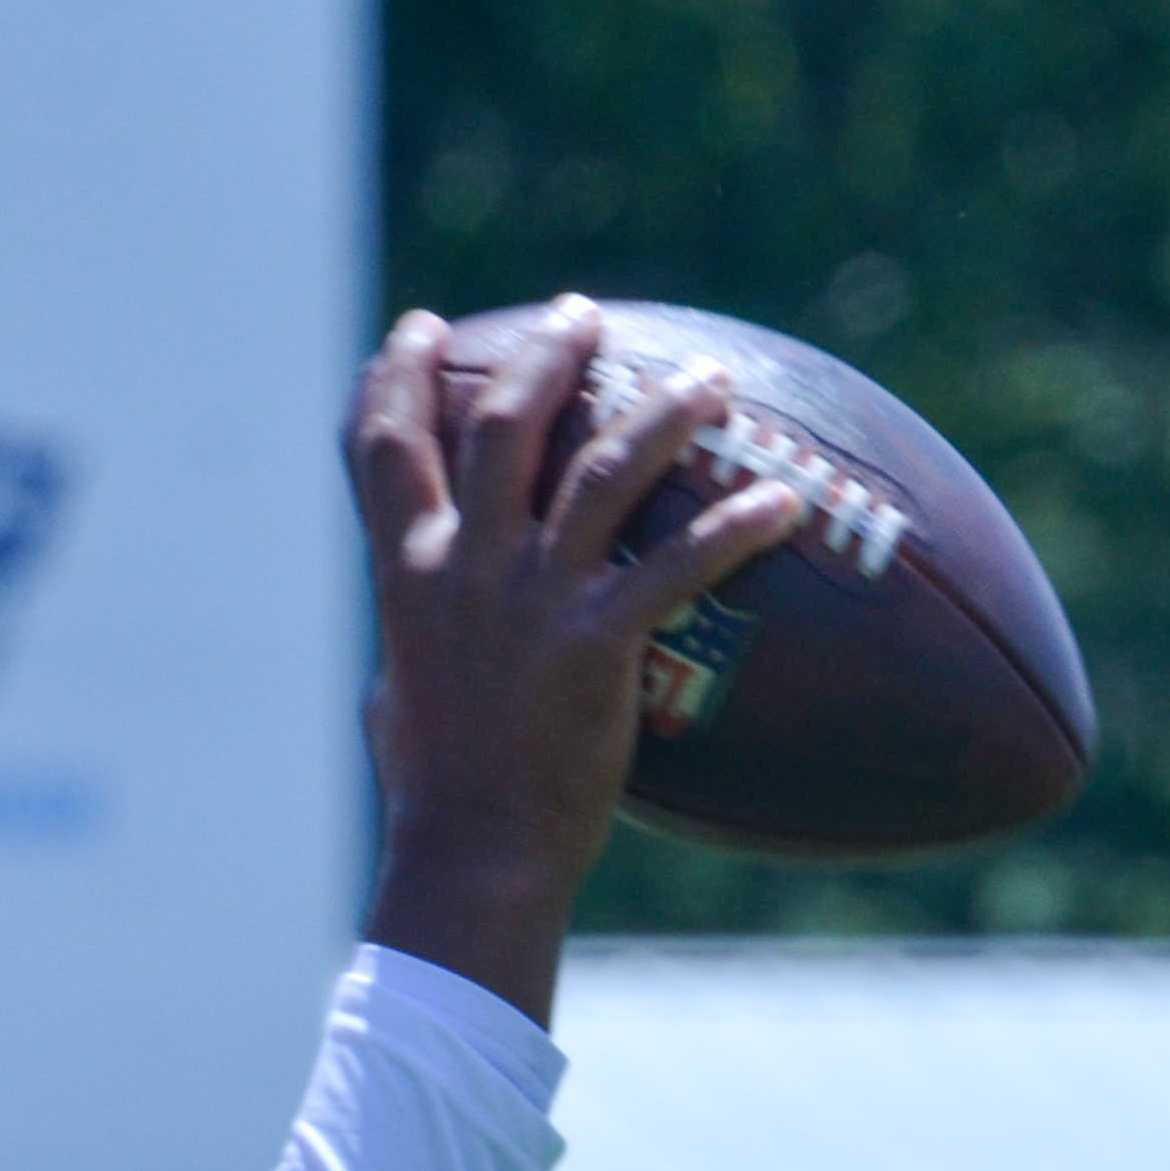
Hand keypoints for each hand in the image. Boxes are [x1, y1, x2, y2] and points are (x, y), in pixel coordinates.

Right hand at [348, 299, 805, 1025]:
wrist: (473, 854)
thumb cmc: (437, 793)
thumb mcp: (399, 700)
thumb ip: (406, 652)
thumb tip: (399, 661)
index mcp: (407, 574)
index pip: (384, 447)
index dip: (396, 376)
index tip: (421, 329)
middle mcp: (463, 568)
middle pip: (503, 423)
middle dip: (544, 354)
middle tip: (584, 316)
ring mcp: (530, 600)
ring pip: (602, 470)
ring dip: (660, 412)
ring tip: (711, 377)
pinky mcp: (595, 643)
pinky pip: (677, 566)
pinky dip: (735, 525)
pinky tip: (786, 500)